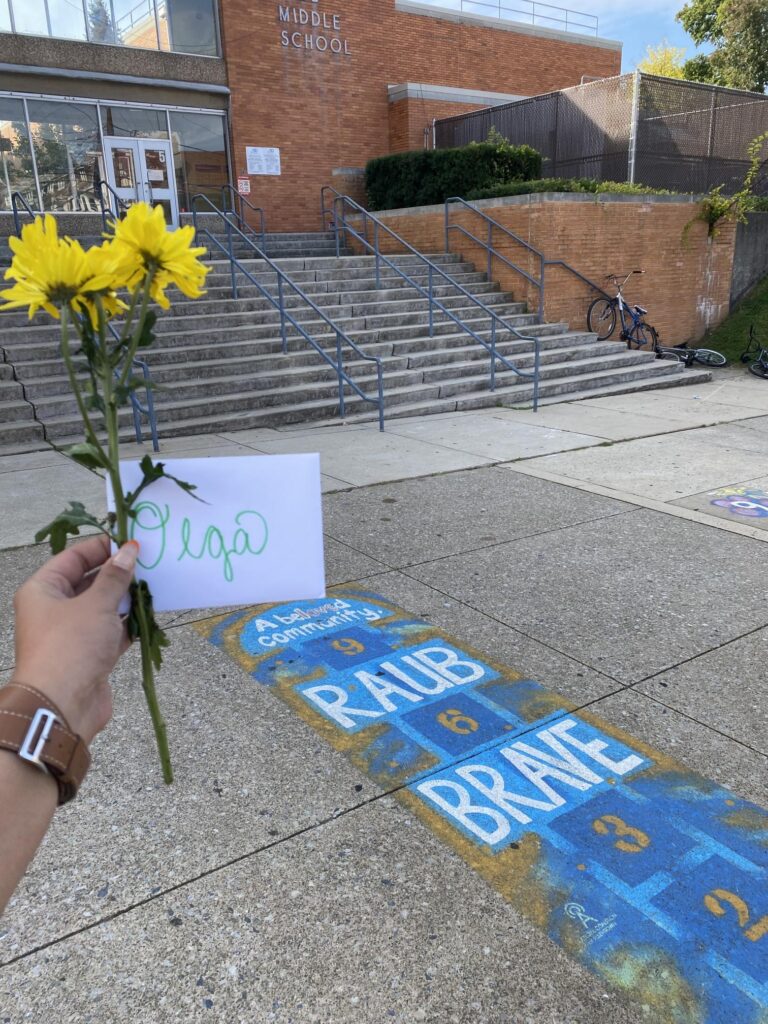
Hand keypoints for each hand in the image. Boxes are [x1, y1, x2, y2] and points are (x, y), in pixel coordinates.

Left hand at [10, 537, 138, 744]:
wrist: (63, 706)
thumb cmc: (71, 646)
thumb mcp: (96, 604)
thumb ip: (115, 576)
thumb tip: (129, 550)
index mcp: (43, 590)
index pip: (72, 558)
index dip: (101, 547)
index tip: (130, 540)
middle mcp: (53, 609)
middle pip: (88, 581)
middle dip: (117, 573)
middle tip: (148, 561)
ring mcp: (72, 633)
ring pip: (102, 607)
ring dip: (126, 599)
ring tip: (154, 584)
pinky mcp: (89, 655)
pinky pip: (111, 631)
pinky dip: (129, 624)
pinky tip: (150, 615)